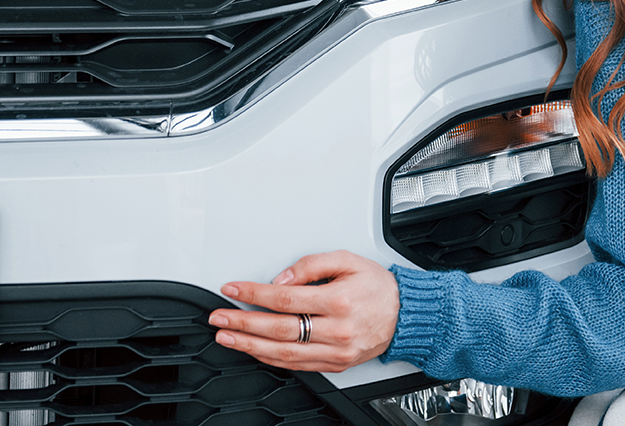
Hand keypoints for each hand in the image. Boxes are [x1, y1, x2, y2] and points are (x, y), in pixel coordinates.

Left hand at [209, 251, 399, 371]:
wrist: (405, 314)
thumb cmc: (377, 286)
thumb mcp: (347, 260)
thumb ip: (311, 265)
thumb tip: (280, 278)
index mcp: (338, 301)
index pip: (284, 299)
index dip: (253, 294)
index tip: (232, 289)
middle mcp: (336, 330)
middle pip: (278, 329)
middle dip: (243, 323)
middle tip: (219, 317)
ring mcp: (336, 351)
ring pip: (284, 353)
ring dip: (250, 345)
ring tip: (228, 336)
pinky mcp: (336, 364)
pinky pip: (297, 365)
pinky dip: (271, 358)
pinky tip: (254, 350)